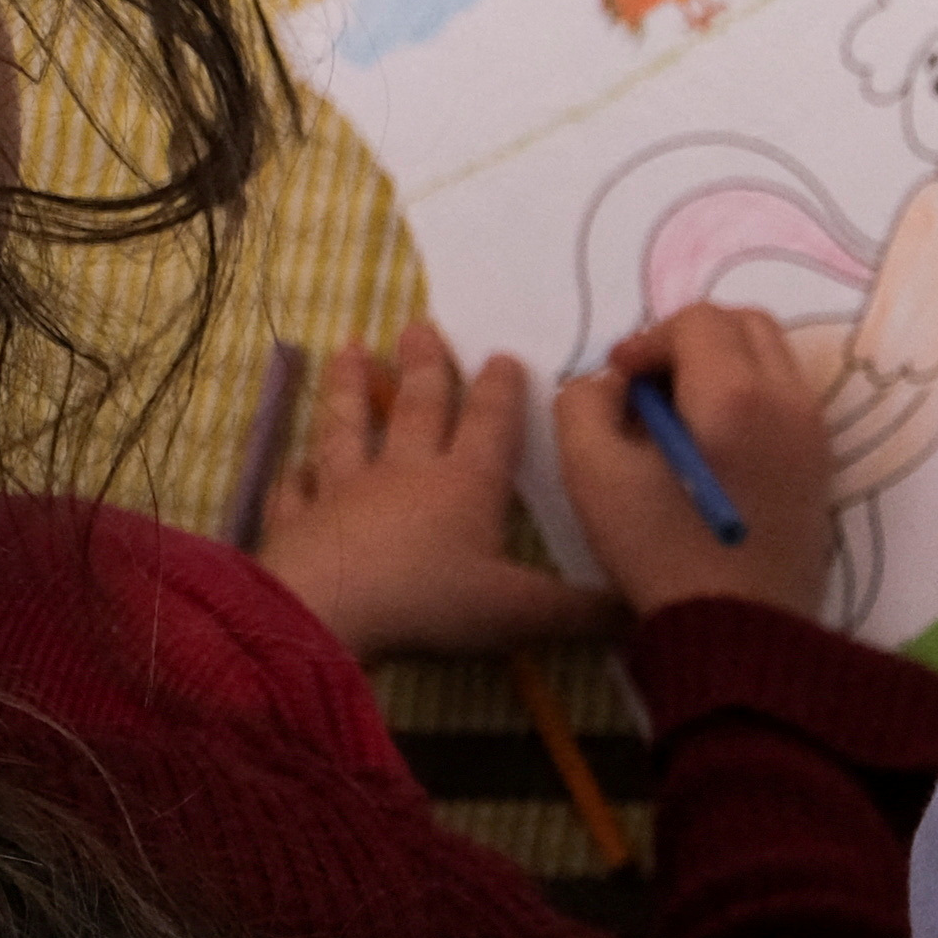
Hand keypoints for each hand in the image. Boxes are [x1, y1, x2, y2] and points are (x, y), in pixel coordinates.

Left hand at [253, 321, 614, 659]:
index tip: (502, 355)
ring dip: (350, 388)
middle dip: (424, 365)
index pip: (488, 425)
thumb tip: (642, 609)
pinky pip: (297, 489)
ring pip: (348, 428)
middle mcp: (405, 474)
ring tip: (349, 348)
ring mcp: (345, 492)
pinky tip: (295, 464)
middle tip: (418, 324)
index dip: (500, 391)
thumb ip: (581, 612)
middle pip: (416, 408)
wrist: (327, 614)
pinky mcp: (299, 520)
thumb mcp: (521, 613)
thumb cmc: (430, 600)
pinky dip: (297, 474)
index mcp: (465, 485)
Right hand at [558, 303, 838, 620]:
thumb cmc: (660, 553)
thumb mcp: (592, 473)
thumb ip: (585, 403)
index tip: (619, 381)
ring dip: (723, 364)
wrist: (741, 633)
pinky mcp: (822, 464)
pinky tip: (711, 445)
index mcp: (736, 393)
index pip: (698, 320)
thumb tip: (613, 382)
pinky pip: (787, 397)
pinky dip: (749, 396)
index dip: (648, 339)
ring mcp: (815, 432)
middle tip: (649, 388)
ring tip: (678, 417)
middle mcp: (790, 400)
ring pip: (772, 357)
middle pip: (745, 324)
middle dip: (691, 340)